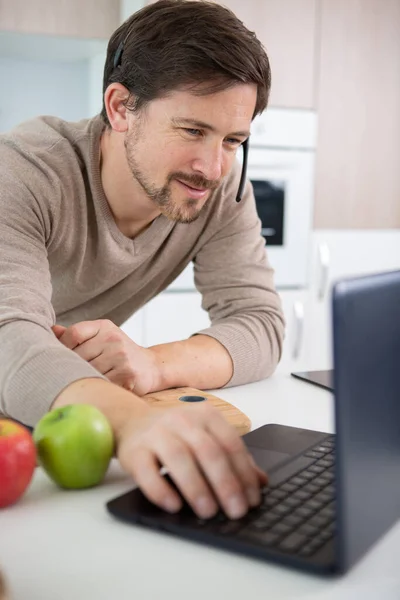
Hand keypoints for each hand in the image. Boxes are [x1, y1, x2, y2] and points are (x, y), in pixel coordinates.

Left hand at [52, 320, 158, 395]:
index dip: (62, 347)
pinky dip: (97, 388)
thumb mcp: (101, 337)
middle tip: (70, 376)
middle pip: (78, 356)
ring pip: (87, 372)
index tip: (61, 358)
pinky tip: (99, 387)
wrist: (150, 366)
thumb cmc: (119, 353)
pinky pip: (100, 384)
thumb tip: (52, 330)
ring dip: (84, 380)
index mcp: (104, 327)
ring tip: (86, 382)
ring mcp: (121, 356)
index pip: (74, 333)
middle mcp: (113, 338)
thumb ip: (77, 335)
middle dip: (72, 368)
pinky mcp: (126, 374)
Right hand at [117, 401, 267, 519]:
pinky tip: (174, 505)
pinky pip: (147, 471)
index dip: (244, 473)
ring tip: (208, 512)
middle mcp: (182, 420)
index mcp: (206, 415)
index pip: (230, 444)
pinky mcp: (135, 450)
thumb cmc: (177, 435)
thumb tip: (261, 482)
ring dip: (196, 487)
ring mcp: (157, 433)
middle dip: (225, 483)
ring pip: (179, 458)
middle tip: (235, 511)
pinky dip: (161, 490)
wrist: (134, 423)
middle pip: (208, 451)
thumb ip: (233, 458)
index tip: (251, 500)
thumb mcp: (207, 438)